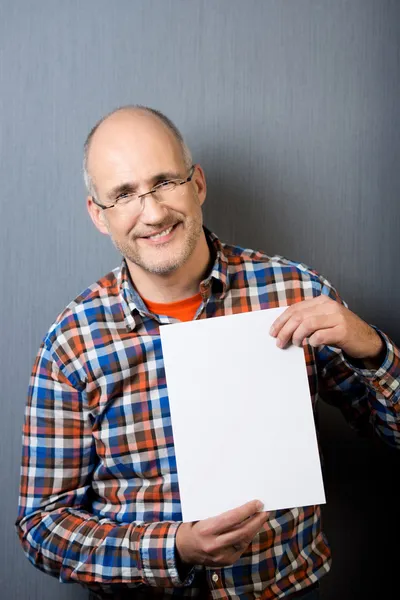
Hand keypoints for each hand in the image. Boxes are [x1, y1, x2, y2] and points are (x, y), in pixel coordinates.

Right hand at [175, 500, 267, 566]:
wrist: (183, 550)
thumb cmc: (193, 527)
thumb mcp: (200, 516)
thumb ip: (217, 512)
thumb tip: (238, 501)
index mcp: (206, 530)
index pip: (232, 519)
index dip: (247, 511)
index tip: (257, 503)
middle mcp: (214, 544)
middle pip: (242, 532)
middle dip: (256, 521)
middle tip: (264, 511)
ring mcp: (221, 556)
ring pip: (244, 541)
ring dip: (255, 529)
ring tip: (261, 518)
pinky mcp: (226, 561)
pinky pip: (241, 547)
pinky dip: (248, 537)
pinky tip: (252, 528)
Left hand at [269, 295, 383, 362]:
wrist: (367, 340)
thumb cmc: (341, 331)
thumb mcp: (323, 320)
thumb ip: (306, 320)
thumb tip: (283, 329)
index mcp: (321, 301)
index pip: (295, 308)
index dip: (281, 320)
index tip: (273, 332)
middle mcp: (329, 306)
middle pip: (299, 316)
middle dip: (285, 330)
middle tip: (279, 342)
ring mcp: (337, 317)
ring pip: (308, 324)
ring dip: (297, 336)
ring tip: (295, 344)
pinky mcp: (343, 331)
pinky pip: (321, 335)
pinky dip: (313, 341)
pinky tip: (312, 345)